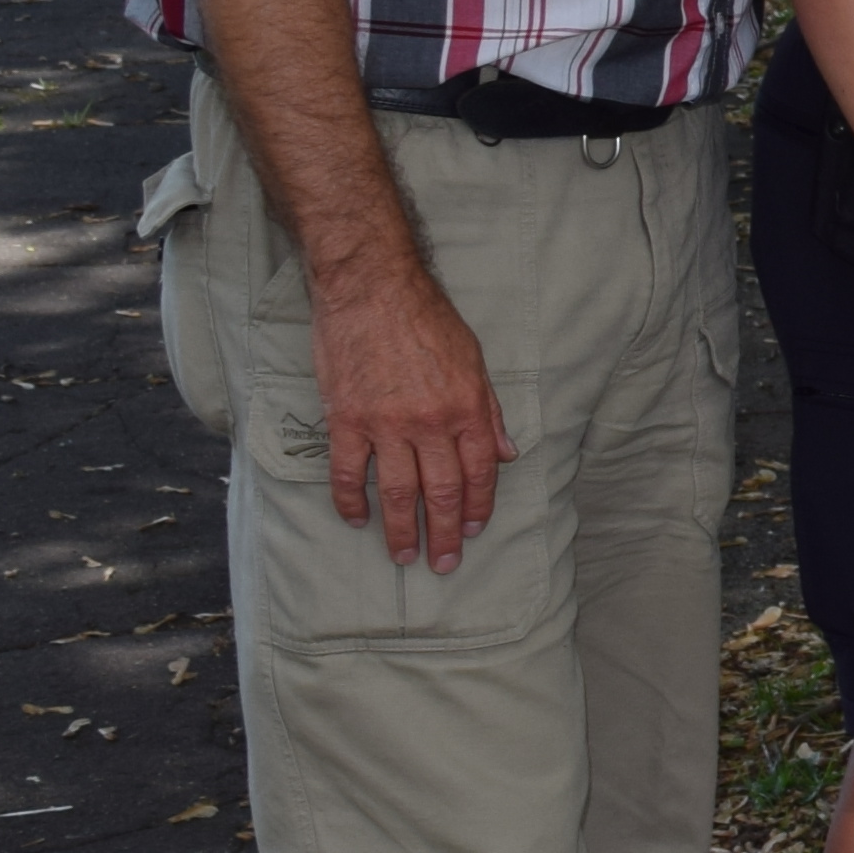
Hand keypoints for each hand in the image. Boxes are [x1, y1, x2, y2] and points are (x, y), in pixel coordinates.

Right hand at [306, 260, 511, 572]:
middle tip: (443, 564)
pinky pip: (347, 471)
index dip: (478, 506)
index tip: (473, 530)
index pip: (480, 472)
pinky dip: (350, 500)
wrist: (372, 289)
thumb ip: (490, 411)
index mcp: (467, 409)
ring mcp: (386, 424)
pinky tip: (356, 520)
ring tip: (404, 555)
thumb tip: (507, 453)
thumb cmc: (426, 319)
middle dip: (445, 533)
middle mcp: (431, 423)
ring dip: (400, 529)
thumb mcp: (474, 360)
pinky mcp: (346, 419)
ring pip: (396, 491)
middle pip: (440, 491)